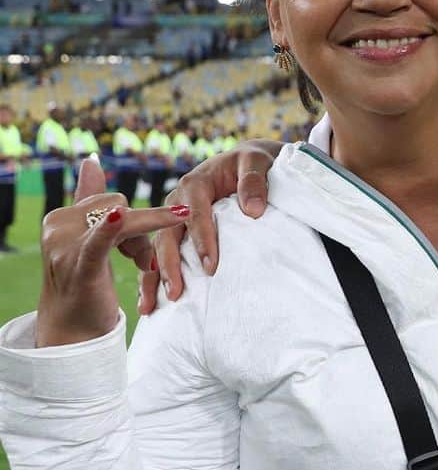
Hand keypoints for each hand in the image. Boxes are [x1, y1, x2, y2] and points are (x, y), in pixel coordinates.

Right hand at [37, 157, 190, 346]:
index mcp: (61, 217)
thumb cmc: (85, 282)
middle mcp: (58, 226)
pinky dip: (109, 229)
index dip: (132, 220)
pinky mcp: (80, 266)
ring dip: (142, 246)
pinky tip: (117, 217)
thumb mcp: (89, 237)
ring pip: (124, 221)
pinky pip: (99, 242)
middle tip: (142, 261)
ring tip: (144, 267)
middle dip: (141, 232)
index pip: (109, 200)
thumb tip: (91, 160)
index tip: (134, 246)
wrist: (72, 332)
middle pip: (120, 207)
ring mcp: (65, 247)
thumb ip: (88, 199)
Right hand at [141, 139, 282, 314]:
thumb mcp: (256, 162)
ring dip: (154, 277)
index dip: (202, 241)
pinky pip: (160, 254)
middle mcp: (177, 202)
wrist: (245, 163)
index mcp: (195, 183)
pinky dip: (153, 277)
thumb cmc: (252, 163)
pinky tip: (149, 302)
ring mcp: (171, 218)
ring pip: (158, 248)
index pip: (196, 215)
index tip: (211, 267)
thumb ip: (254, 181)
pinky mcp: (175, 231)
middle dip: (170, 265)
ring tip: (151, 306)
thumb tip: (253, 210)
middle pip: (168, 236)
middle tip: (176, 294)